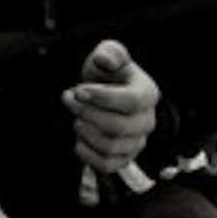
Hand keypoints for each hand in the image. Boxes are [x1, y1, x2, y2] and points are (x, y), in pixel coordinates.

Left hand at [65, 39, 159, 171]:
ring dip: (85, 133)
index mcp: (147, 93)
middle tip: (68, 99)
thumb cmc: (107, 75)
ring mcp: (137, 142)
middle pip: (119, 126)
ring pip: (111, 147)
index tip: (78, 89)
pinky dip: (87, 154)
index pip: (132, 101)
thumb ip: (110, 53)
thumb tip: (107, 61)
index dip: (103, 98)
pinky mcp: (124, 158)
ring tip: (76, 119)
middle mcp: (147, 121)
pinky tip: (79, 139)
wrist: (104, 95)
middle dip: (87, 113)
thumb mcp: (108, 55)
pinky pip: (106, 165)